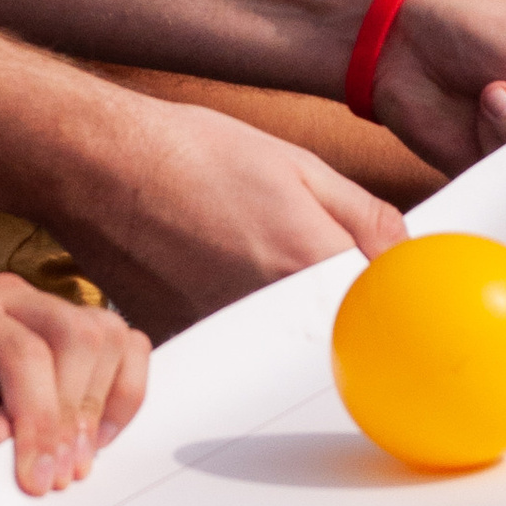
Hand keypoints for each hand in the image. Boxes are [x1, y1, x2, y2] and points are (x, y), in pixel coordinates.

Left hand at [0, 275, 151, 495]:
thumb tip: (16, 440)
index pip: (22, 353)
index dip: (41, 419)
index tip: (40, 479)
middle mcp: (3, 296)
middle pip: (77, 336)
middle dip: (76, 414)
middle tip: (62, 475)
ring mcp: (39, 305)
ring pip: (108, 336)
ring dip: (103, 404)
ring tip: (77, 459)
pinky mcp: (66, 325)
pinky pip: (121, 345)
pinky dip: (121, 391)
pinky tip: (93, 434)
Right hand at [61, 99, 402, 335]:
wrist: (100, 164)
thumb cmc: (191, 154)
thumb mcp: (298, 166)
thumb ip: (364, 217)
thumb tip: (405, 255)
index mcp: (310, 264)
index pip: (379, 309)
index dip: (384, 301)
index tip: (389, 295)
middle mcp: (269, 312)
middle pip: (332, 337)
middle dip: (338, 315)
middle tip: (310, 276)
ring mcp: (224, 335)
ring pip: (281, 349)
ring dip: (285, 325)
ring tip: (248, 267)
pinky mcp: (187, 345)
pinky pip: (232, 351)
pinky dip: (239, 330)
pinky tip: (215, 282)